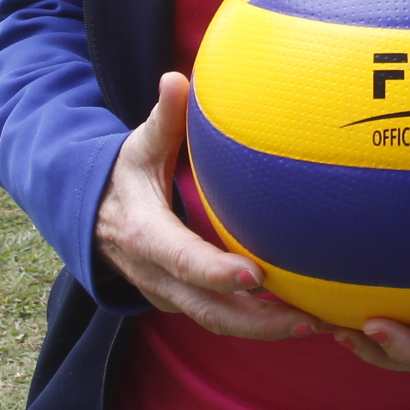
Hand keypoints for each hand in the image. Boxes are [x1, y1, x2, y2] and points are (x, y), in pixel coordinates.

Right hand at [95, 72, 316, 339]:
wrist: (92, 218)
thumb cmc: (126, 176)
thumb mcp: (138, 148)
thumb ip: (162, 119)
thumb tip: (176, 79)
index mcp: (144, 235)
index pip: (181, 260)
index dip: (216, 272)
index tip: (256, 276)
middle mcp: (155, 275)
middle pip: (208, 310)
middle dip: (257, 321)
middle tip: (307, 318)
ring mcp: (168, 294)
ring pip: (217, 322)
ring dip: (265, 330)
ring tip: (316, 323)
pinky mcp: (183, 302)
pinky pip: (220, 319)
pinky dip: (257, 325)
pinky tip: (300, 316)